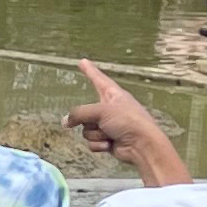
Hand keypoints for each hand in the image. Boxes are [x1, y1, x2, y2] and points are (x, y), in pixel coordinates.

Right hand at [69, 63, 190, 187]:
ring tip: (110, 133)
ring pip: (86, 128)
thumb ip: (79, 114)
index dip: (89, 70)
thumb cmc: (127, 121)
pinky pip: (91, 141)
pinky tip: (110, 144)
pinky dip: (98, 144)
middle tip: (100, 122)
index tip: (82, 61)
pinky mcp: (107, 139)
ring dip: (95, 133)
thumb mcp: (101, 111)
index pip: (98, 79)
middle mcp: (110, 108)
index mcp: (113, 95)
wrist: (141, 145)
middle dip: (88, 120)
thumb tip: (65, 122)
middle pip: (85, 112)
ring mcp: (108, 125)